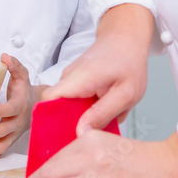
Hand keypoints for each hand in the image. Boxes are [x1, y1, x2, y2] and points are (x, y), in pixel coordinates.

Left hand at [0, 54, 42, 159]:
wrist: (36, 106)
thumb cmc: (23, 90)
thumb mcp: (21, 75)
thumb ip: (14, 65)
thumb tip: (4, 56)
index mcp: (20, 105)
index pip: (11, 109)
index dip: (1, 111)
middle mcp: (18, 122)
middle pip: (5, 130)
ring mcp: (14, 133)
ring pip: (3, 145)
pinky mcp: (9, 140)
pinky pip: (0, 151)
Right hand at [42, 3, 152, 134]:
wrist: (126, 38)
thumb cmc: (129, 62)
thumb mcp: (126, 94)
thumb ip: (103, 114)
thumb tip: (80, 133)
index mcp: (78, 79)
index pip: (48, 101)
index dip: (49, 121)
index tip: (60, 139)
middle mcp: (68, 79)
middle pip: (56, 109)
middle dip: (70, 126)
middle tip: (89, 138)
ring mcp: (70, 80)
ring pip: (67, 107)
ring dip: (83, 117)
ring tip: (103, 120)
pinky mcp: (75, 83)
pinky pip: (74, 102)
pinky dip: (86, 110)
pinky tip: (103, 110)